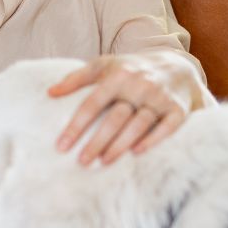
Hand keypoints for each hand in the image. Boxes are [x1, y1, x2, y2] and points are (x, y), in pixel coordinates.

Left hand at [48, 53, 191, 166]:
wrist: (178, 66)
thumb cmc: (132, 69)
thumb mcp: (105, 65)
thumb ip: (77, 78)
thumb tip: (49, 93)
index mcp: (119, 75)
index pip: (93, 102)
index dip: (77, 125)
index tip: (62, 146)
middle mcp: (140, 85)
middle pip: (115, 117)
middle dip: (98, 140)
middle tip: (82, 161)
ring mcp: (160, 98)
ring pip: (139, 123)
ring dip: (121, 144)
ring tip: (104, 162)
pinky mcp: (178, 109)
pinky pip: (167, 126)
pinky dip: (153, 139)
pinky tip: (137, 152)